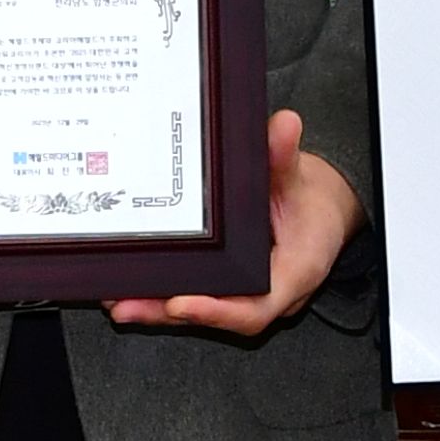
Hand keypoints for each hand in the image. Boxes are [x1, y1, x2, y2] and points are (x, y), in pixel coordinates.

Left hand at [110, 111, 359, 336]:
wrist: (320, 212)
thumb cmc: (310, 203)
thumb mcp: (299, 178)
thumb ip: (286, 156)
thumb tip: (283, 125)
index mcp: (292, 275)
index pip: (254, 309)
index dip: (216, 311)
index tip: (181, 303)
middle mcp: (268, 294)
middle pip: (216, 315)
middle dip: (169, 313)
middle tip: (129, 305)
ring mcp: (246, 294)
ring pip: (201, 311)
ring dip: (158, 309)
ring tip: (119, 302)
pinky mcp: (227, 287)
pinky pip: (196, 297)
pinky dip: (163, 296)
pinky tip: (130, 289)